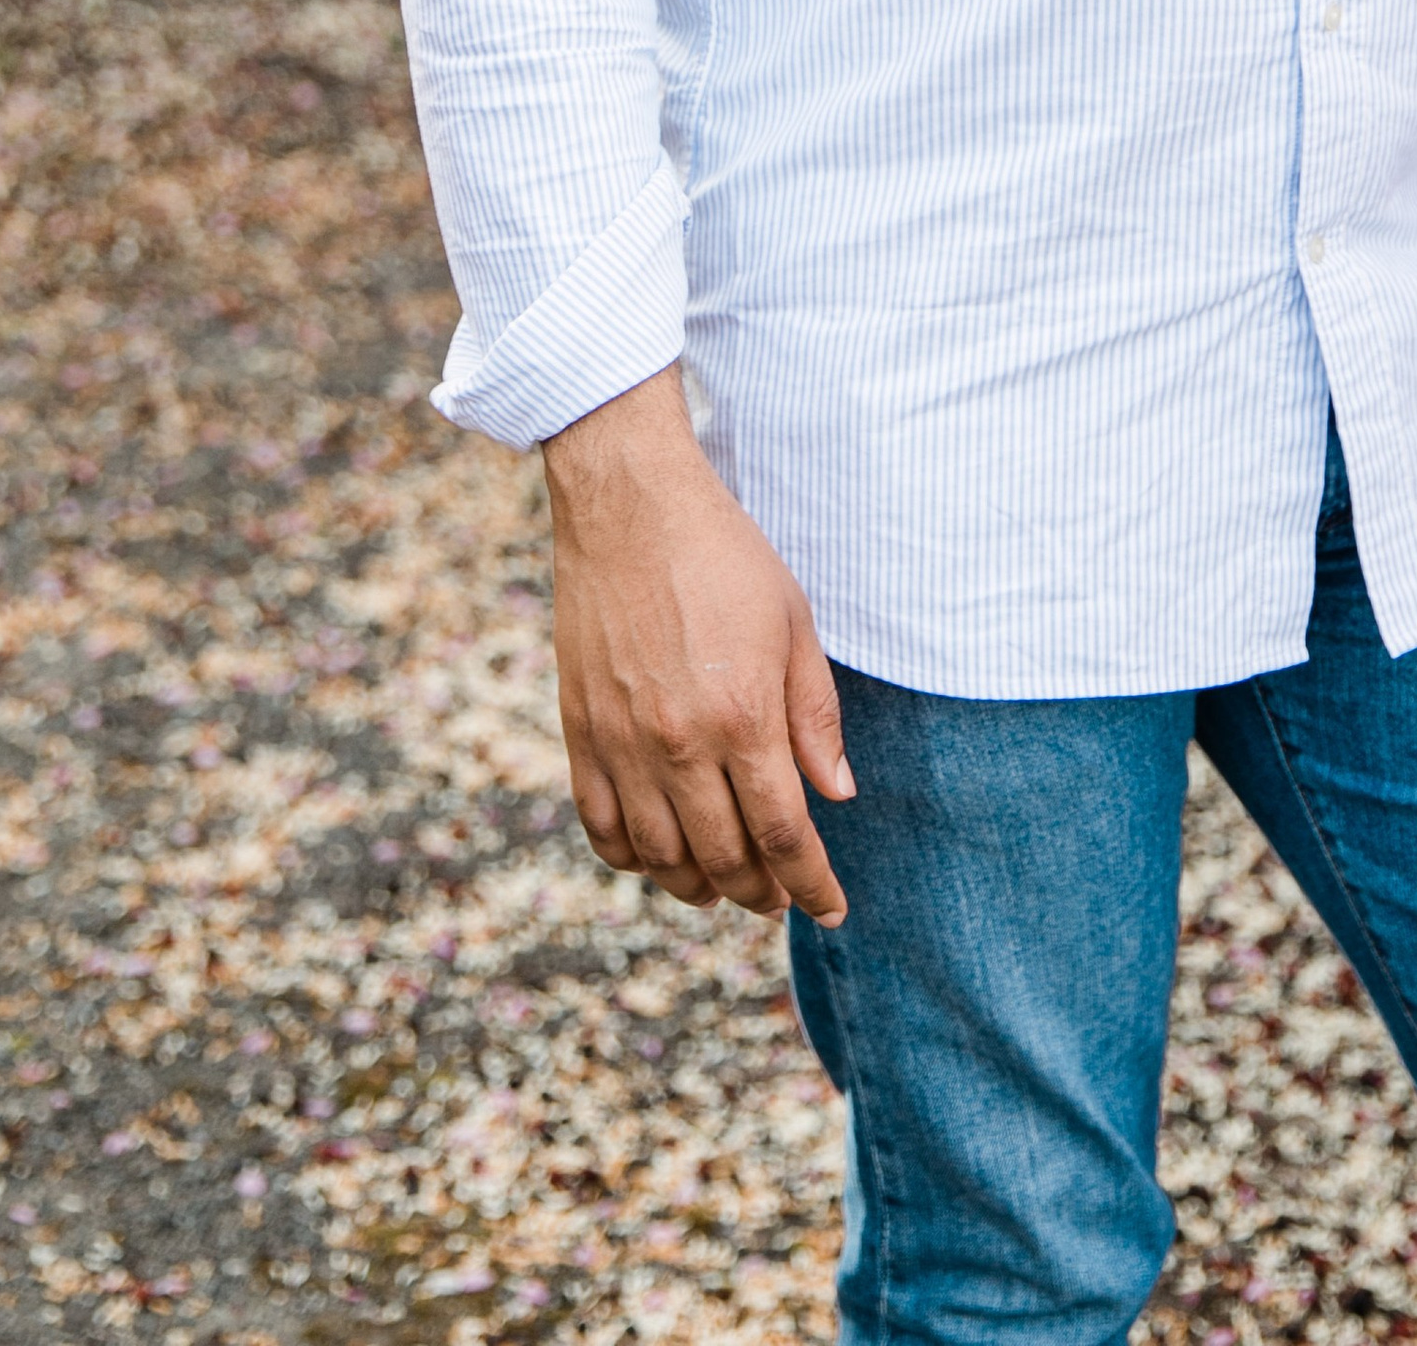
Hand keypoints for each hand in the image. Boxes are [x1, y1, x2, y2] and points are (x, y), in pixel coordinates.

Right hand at [542, 367, 851, 919]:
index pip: (784, 837)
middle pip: (724, 860)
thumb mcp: (794, 625)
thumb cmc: (725, 557)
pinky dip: (633, 859)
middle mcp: (679, 744)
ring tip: (727, 886)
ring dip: (699, 887)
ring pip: (661, 858)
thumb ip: (815, 718)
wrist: (631, 507)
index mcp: (743, 716)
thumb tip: (836, 795)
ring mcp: (622, 744)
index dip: (812, 885)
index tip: (833, 909)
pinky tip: (660, 857)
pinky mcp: (580, 734)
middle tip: (782, 898)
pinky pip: (601, 828)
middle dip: (762, 894)